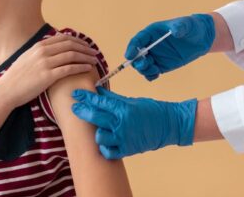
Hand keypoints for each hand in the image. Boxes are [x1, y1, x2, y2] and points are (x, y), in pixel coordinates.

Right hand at [0, 33, 98, 108]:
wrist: (6, 90)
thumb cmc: (17, 77)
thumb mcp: (28, 57)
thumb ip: (41, 52)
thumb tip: (53, 48)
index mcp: (39, 46)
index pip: (64, 38)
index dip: (78, 41)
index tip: (86, 45)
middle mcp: (43, 51)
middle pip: (70, 45)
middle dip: (85, 48)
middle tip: (94, 52)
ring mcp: (45, 63)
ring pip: (72, 55)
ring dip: (86, 57)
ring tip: (94, 60)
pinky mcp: (47, 76)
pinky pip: (69, 68)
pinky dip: (81, 67)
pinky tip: (88, 69)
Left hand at [72, 87, 196, 158]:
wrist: (169, 124)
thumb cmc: (151, 109)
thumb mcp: (131, 101)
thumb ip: (113, 98)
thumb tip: (98, 91)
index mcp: (122, 109)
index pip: (98, 101)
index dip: (85, 97)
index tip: (76, 93)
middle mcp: (121, 124)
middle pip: (94, 117)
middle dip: (82, 111)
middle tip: (75, 107)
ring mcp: (123, 138)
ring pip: (99, 136)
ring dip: (96, 130)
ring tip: (98, 126)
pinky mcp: (127, 150)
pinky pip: (108, 151)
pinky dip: (104, 147)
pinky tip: (105, 140)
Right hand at [125, 14, 214, 79]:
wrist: (200, 38)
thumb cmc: (191, 27)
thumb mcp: (187, 24)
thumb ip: (180, 27)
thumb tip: (175, 32)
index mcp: (151, 33)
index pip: (137, 40)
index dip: (131, 47)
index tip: (129, 55)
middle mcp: (150, 45)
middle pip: (136, 55)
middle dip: (137, 61)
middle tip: (145, 64)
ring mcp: (155, 56)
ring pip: (142, 65)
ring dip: (144, 70)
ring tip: (155, 70)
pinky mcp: (161, 65)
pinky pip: (150, 73)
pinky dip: (150, 76)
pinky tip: (156, 75)